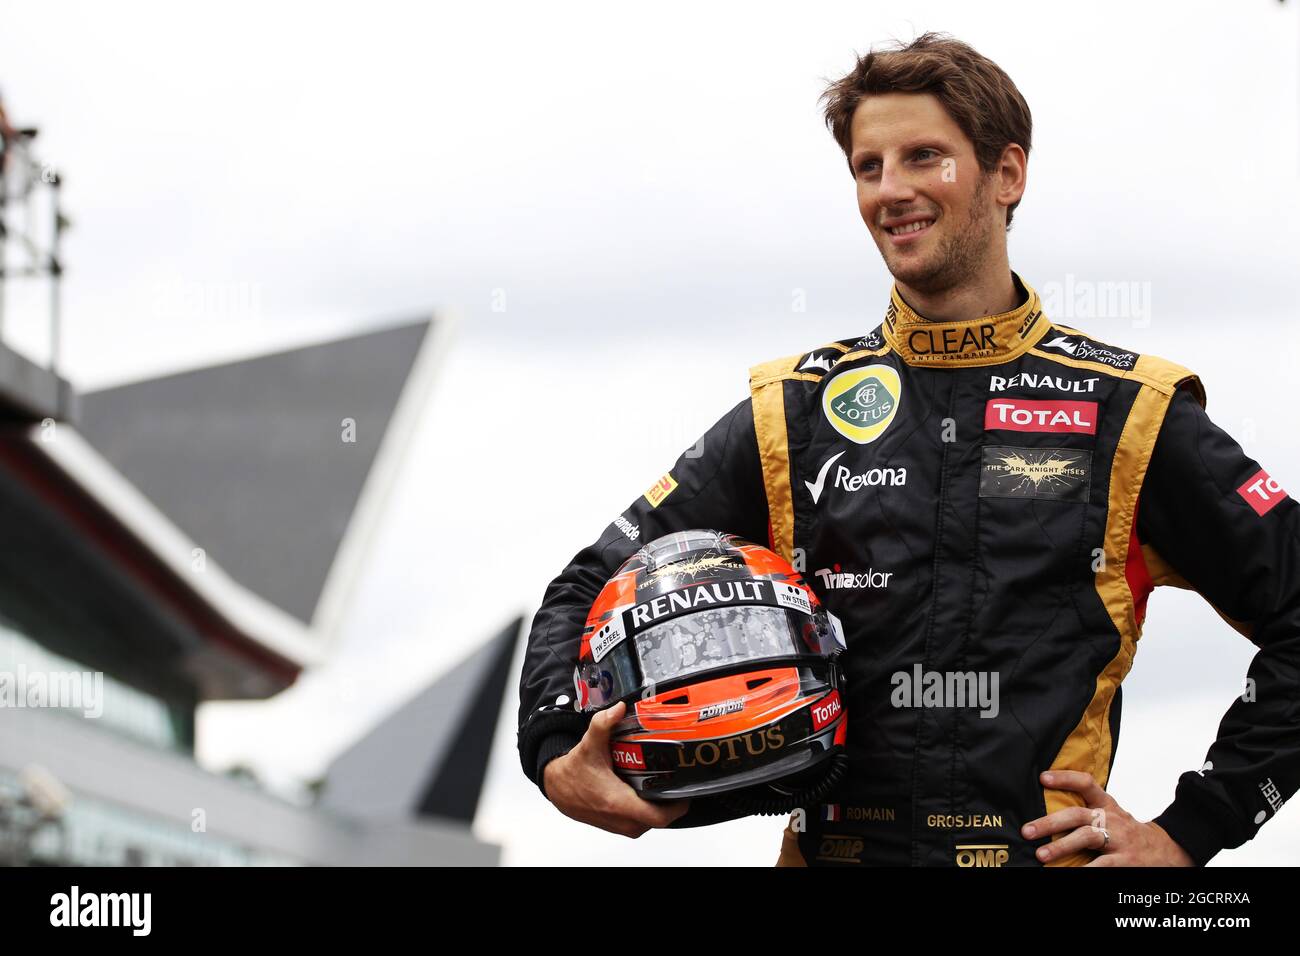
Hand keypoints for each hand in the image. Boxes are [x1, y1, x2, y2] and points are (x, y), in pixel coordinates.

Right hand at [542, 700, 689, 836]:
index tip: (686, 791)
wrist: (558, 787)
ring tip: (665, 784)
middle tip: (677, 780)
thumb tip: (618, 708)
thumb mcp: (589, 745)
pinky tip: (649, 793)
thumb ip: (604, 724)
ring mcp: (620, 826)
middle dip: (672, 801)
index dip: (678, 805)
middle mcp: (621, 820)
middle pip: (662, 819)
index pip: (660, 816)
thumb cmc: (574, 772)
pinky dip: (649, 810)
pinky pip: (643, 822)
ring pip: (653, 822)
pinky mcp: (619, 827)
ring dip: (660, 806)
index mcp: (618, 803)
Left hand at [1020, 770, 1194, 866]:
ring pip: (1087, 838)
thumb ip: (1087, 809)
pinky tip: (1070, 873)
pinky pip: (1102, 865)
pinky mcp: (1125, 860)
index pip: (1086, 783)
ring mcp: (1119, 840)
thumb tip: (1047, 807)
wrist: (1166, 852)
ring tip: (1041, 855)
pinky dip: (1085, 870)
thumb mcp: (1111, 815)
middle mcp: (1111, 819)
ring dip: (1062, 846)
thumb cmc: (1127, 832)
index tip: (1043, 778)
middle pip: (1078, 815)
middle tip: (1027, 831)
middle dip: (1050, 822)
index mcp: (1106, 805)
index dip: (1065, 778)